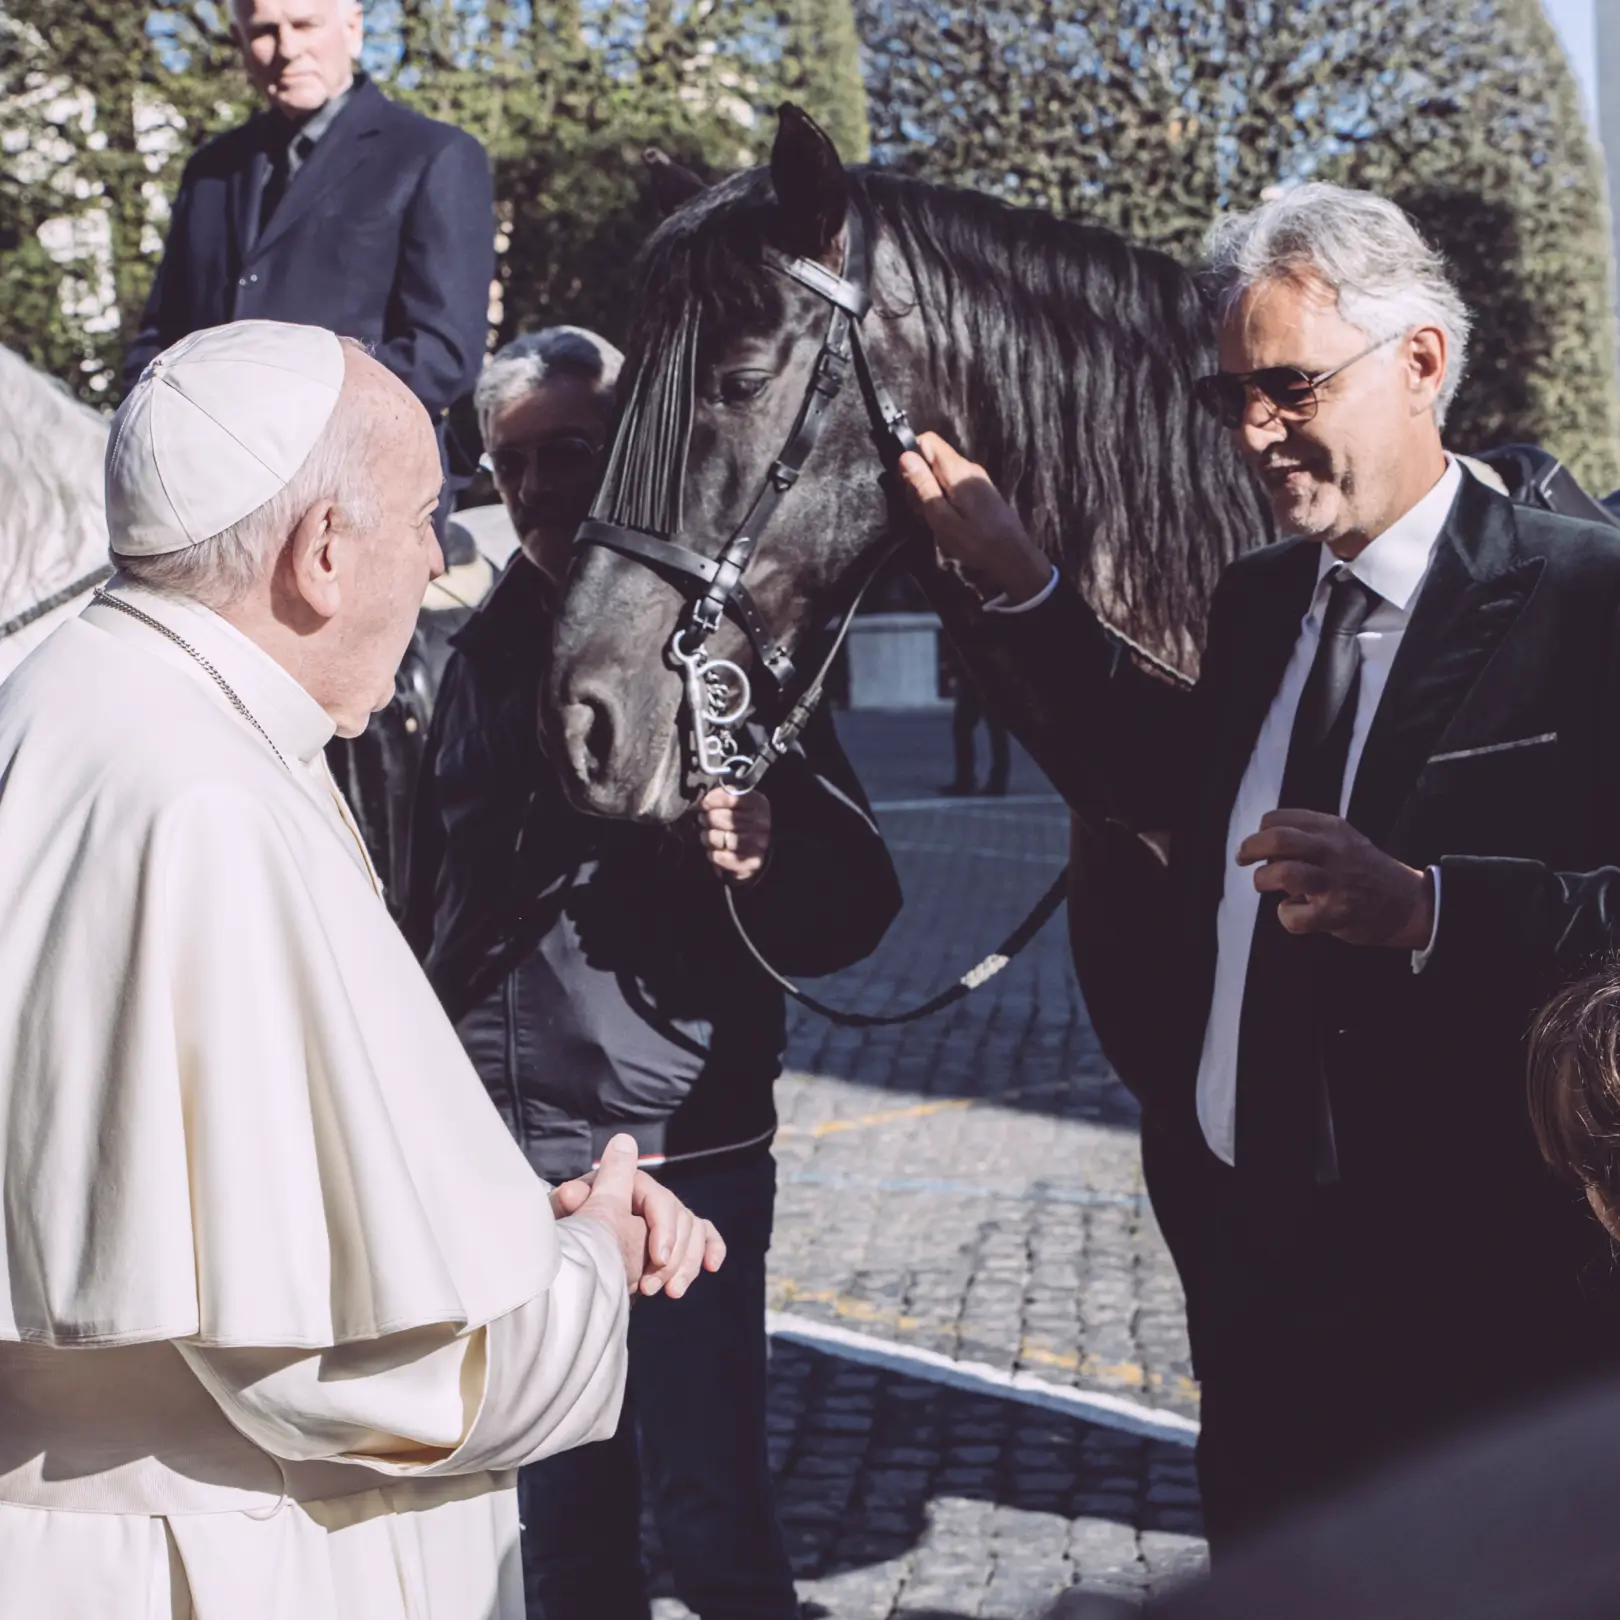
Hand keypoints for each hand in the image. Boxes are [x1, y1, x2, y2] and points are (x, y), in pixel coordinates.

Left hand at [551, 1135, 726, 1297]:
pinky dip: (711, 1247)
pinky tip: (713, 1266)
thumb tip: (573, 1192)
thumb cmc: (565, 1233)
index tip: (659, 1257)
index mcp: (625, 1184)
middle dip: (674, 1256)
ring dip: (688, 1263)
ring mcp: (662, 1218)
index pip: (658, 1198)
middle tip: (650, 1289)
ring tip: (672, 1293)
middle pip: (681, 1218)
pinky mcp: (671, 1240)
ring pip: (694, 1231)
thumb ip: (568, 1205)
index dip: (664, 1227)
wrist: (568, 1262)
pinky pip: (702, 1235)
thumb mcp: (565, 1218)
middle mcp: (648, 1197)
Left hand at [699, 786, 770, 881]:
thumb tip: (706, 800)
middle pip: (723, 818)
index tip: (704, 804)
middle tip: (704, 821)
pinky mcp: (750, 863)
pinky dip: (713, 854)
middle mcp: (762, 824)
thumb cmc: (741, 822)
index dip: (714, 800)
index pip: (733, 798)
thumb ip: (725, 796)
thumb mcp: (738, 803)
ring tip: (708, 836)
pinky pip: (721, 857)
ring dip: (708, 837)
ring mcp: (758, 844)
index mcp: (759, 804)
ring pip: (719, 838)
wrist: (755, 850)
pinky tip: (715, 851)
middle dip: (707, 819)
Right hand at [897, 431, 1052, 603]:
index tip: (907, 485)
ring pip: (942, 473)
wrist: (1013, 556)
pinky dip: (944, 497)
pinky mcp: (980, 491)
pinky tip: (946, 519)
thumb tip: (904, 455)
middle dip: (920, 479)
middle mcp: (969, 467)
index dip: (912, 457)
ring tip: (933, 518)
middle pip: (934, 458)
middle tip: (920, 510)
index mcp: (958, 470)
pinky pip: (953, 484)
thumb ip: (923, 486)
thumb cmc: (977, 541)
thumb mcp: (942, 518)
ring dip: (931, 492)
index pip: (929, 441)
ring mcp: (976, 478)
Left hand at [1236, 809, 1433, 948]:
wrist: (1408, 903)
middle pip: (1277, 840)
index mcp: (1331, 828)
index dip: (1259, 832)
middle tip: (1243, 859)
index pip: (1278, 819)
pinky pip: (1293, 916)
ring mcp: (1336, 882)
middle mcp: (1333, 850)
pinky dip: (1286, 916)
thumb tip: (1264, 846)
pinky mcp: (1337, 913)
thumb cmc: (1365, 872)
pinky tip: (1295, 912)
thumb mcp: (1342, 839)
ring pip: (1283, 873)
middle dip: (1250, 849)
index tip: (1255, 845)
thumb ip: (1308, 837)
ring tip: (1267, 885)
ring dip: (1264, 880)